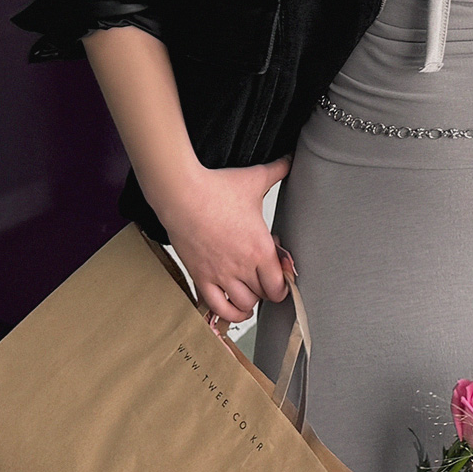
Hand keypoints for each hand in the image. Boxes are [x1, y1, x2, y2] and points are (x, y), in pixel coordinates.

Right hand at [155, 155, 292, 324]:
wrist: (182, 194)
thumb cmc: (217, 188)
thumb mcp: (254, 179)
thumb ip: (277, 171)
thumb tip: (290, 158)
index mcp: (260, 248)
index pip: (280, 285)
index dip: (283, 284)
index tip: (281, 276)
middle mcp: (243, 267)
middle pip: (263, 296)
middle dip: (267, 290)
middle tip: (264, 278)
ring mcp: (220, 274)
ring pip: (243, 305)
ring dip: (249, 302)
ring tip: (249, 292)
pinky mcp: (200, 276)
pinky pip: (216, 307)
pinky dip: (226, 313)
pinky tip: (231, 308)